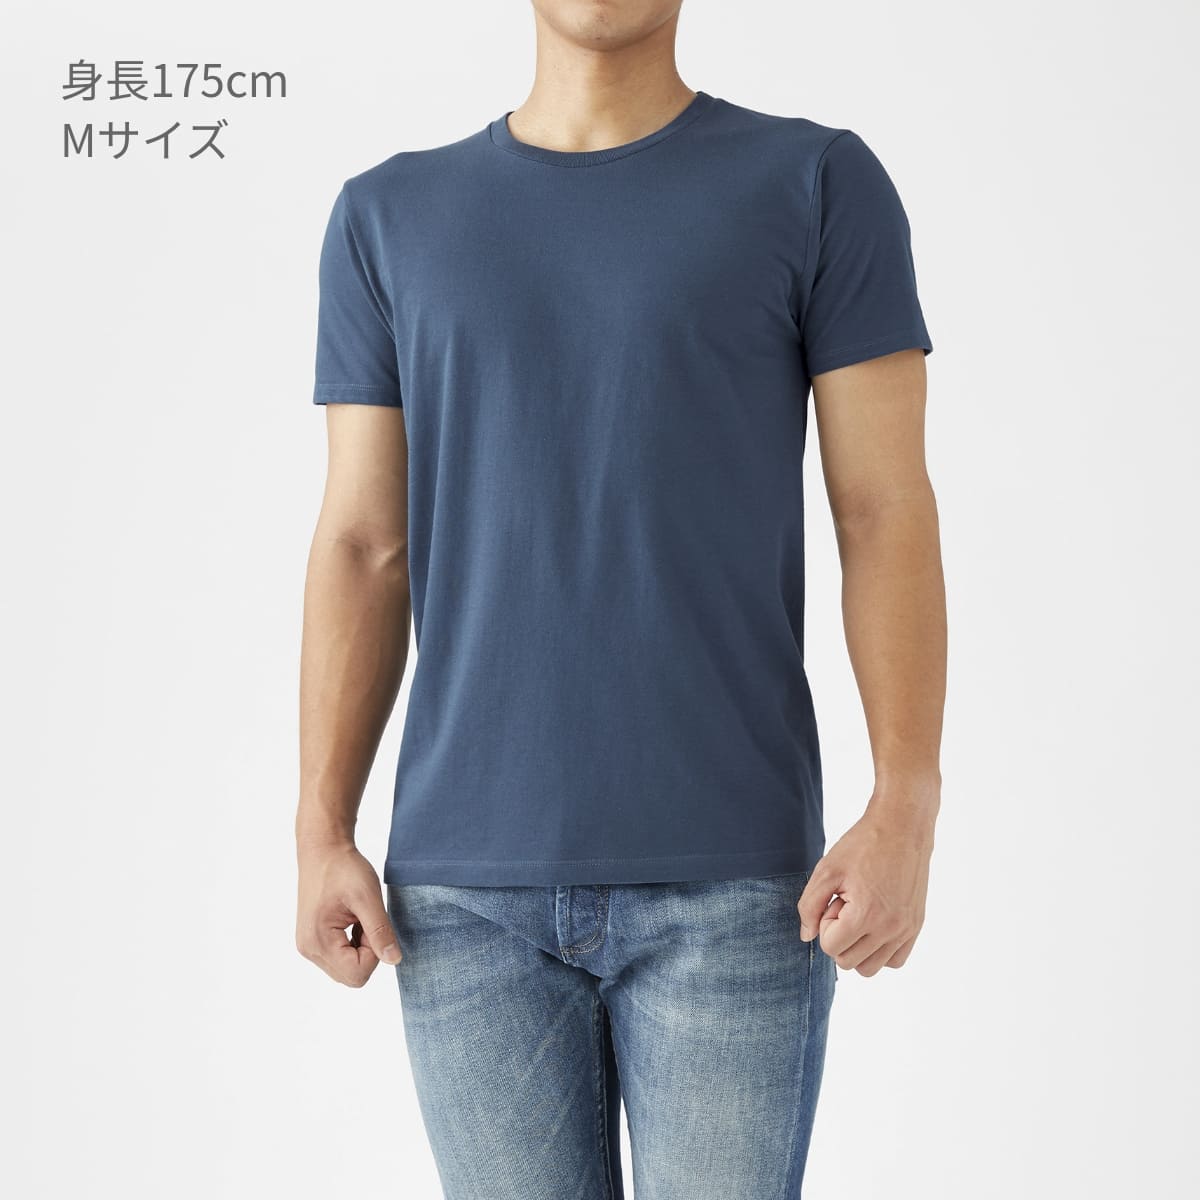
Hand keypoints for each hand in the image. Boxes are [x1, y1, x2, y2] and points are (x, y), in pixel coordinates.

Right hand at [295, 840, 401, 986]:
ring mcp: (308, 946)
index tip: (371, 922)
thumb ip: (380, 931)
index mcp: (318, 941)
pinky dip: (352, 944)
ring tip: (358, 917)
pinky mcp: (312, 940)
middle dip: (367, 951)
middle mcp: (309, 949)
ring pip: (346, 968)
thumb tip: (394, 960)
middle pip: (351, 975)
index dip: (374, 952)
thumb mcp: (368, 897)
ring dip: (360, 947)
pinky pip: (339, 957)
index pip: (357, 973)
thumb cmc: (344, 868)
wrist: (323, 849)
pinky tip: (351, 919)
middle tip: (366, 919)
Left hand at [797, 803, 933, 976]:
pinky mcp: (916, 926)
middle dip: (840, 938)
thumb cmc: (862, 845)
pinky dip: (880, 951)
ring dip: (858, 948)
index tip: (834, 901)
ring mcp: (906, 930)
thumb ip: (809, 906)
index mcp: (866, 915)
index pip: (831, 948)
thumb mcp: (826, 871)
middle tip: (846, 906)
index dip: (824, 925)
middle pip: (849, 963)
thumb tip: (807, 936)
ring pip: (872, 968)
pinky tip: (873, 924)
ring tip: (860, 916)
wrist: (901, 828)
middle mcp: (890, 928)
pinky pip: (895, 960)